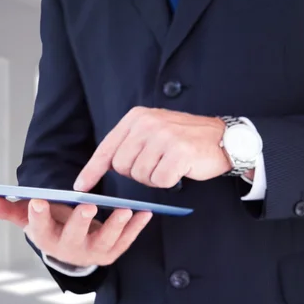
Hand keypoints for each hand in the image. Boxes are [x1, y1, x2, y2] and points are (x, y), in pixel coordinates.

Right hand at [0, 195, 152, 266]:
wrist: (74, 249)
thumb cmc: (52, 226)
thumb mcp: (30, 218)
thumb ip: (9, 209)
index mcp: (47, 239)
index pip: (39, 229)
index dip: (37, 216)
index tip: (37, 201)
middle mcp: (70, 249)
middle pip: (73, 236)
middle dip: (79, 221)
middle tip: (86, 206)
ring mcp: (94, 252)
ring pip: (105, 240)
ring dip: (116, 225)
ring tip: (124, 210)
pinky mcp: (113, 252)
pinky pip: (127, 240)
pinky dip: (136, 228)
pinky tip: (145, 213)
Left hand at [73, 107, 232, 191]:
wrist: (223, 138)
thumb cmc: (185, 139)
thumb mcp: (153, 131)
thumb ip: (130, 144)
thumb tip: (103, 167)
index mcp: (137, 117)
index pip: (107, 148)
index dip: (92, 170)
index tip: (81, 186)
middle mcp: (147, 123)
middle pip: (121, 166)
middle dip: (136, 173)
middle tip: (157, 164)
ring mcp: (163, 136)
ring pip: (140, 176)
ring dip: (154, 178)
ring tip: (170, 164)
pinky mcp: (178, 152)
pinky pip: (160, 181)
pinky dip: (169, 181)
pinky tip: (180, 169)